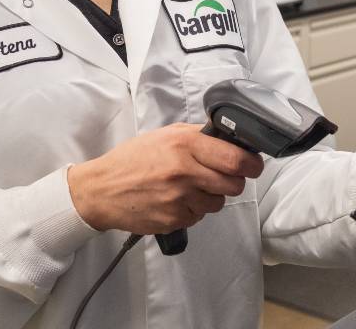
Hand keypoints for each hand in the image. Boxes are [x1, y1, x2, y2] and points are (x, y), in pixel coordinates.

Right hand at [67, 124, 264, 234]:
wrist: (101, 190)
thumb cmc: (132, 159)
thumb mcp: (164, 135)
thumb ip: (197, 135)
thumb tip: (229, 136)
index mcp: (184, 145)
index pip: (235, 159)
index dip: (251, 164)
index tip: (253, 165)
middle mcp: (184, 171)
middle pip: (234, 184)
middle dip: (234, 182)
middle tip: (223, 177)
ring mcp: (179, 199)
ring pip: (217, 203)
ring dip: (211, 197)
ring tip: (190, 188)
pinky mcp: (174, 220)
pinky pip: (198, 217)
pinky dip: (192, 210)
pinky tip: (175, 200)